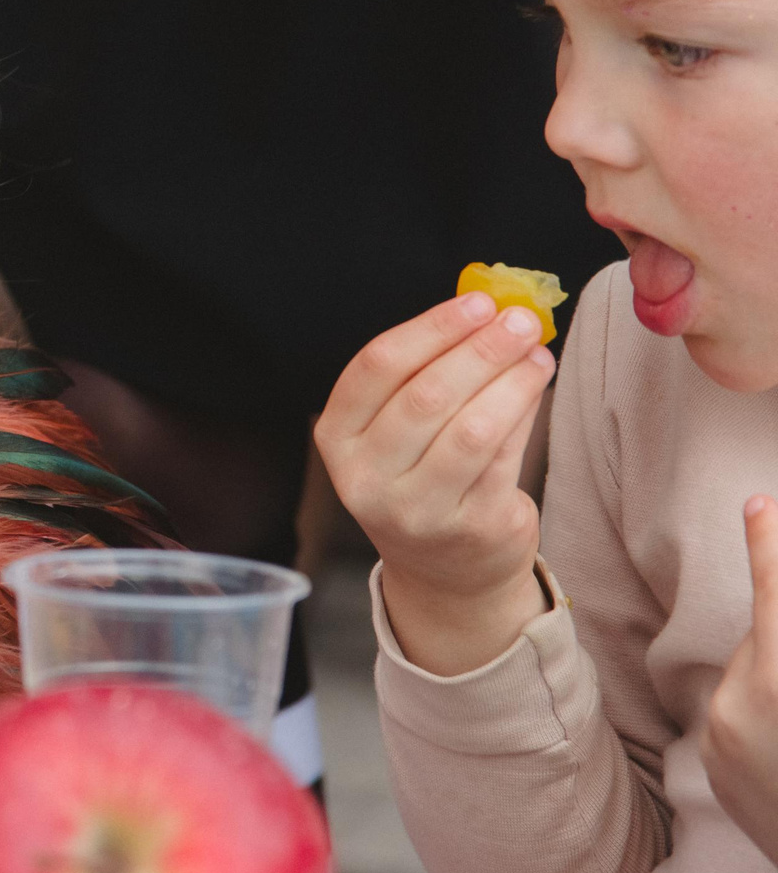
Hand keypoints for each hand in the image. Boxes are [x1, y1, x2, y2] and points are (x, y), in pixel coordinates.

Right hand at [315, 292, 554, 675]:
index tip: (477, 300)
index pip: (376, 367)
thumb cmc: (421, 476)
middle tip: (519, 319)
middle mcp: (365, 478)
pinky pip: (504, 458)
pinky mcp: (469, 527)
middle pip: (425, 395)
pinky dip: (524, 414)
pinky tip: (536, 386)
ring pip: (471, 427)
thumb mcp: (396, 430)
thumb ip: (426, 372)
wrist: (445, 571)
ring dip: (511, 380)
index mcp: (336, 439)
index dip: (431, 328)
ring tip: (536, 351)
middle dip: (480, 348)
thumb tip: (489, 309)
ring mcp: (415, 509)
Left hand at [705, 497, 777, 860]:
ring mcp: (723, 738)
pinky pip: (737, 720)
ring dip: (777, 686)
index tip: (757, 503)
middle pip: (766, 639)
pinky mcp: (713, 768)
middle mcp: (747, 701)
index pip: (774, 596)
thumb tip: (772, 611)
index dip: (769, 544)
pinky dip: (761, 723)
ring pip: (751, 679)